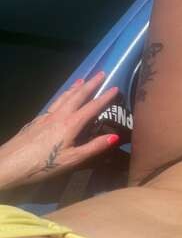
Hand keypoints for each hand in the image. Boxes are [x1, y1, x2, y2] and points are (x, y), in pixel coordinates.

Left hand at [0, 72, 119, 190]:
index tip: (116, 87)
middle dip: (90, 84)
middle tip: (101, 73)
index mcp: (70, 124)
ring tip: (82, 79)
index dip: (105, 97)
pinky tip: (62, 98)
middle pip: (77, 95)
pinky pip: (54, 102)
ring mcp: (46, 116)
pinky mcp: (36, 120)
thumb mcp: (72, 160)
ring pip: (64, 97)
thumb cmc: (43, 165)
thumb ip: (94, 147)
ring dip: (75, 87)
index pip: (92, 107)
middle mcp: (59, 115)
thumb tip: (115, 136)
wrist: (9, 164)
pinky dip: (63, 95)